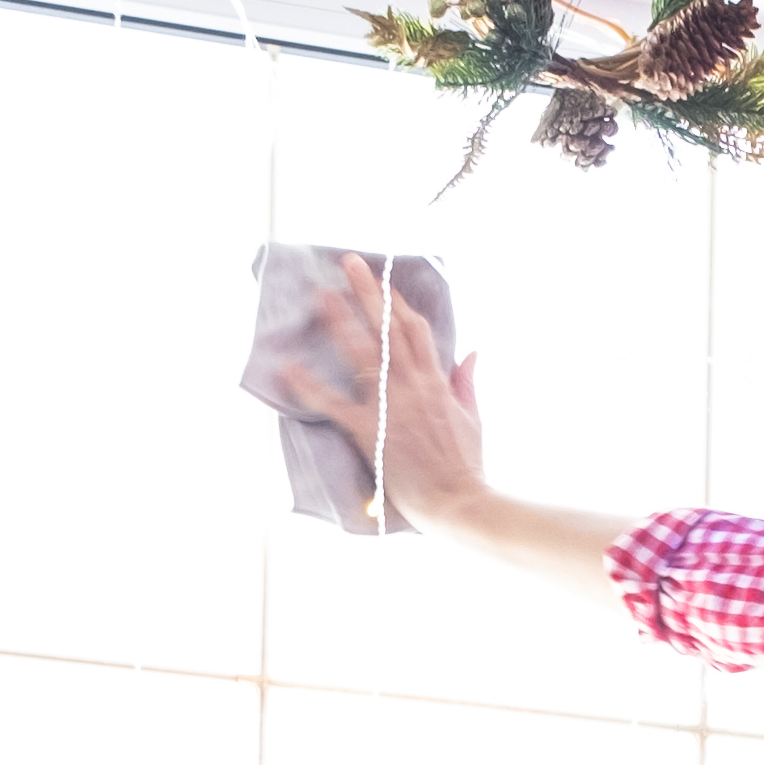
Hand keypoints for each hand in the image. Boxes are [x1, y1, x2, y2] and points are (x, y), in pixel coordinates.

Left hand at [281, 259, 492, 529]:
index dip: (398, 302)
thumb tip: (472, 352)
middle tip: (349, 262)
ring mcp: (391, 406)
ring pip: (363, 352)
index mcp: (438, 382)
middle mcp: (413, 386)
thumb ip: (467, 382)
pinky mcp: (370, 430)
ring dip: (340, 321)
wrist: (457, 502)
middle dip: (368, 291)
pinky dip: (310, 385)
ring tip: (320, 295)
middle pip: (388, 327)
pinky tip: (289, 367)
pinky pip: (334, 403)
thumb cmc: (467, 467)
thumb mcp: (474, 419)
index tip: (382, 280)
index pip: (416, 330)